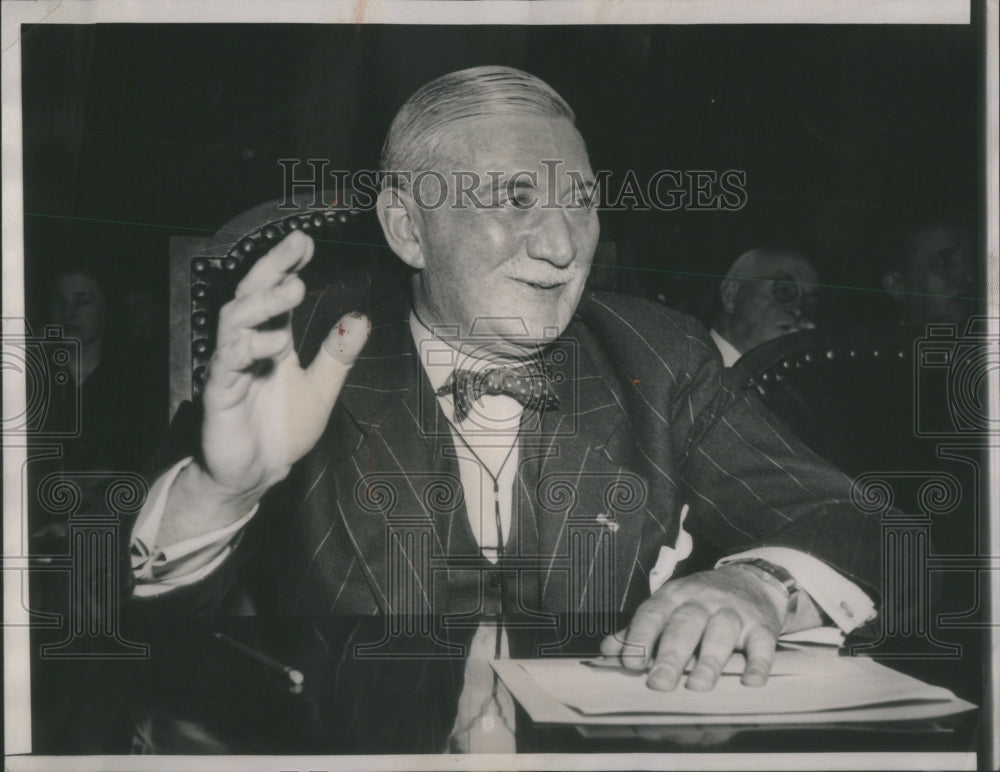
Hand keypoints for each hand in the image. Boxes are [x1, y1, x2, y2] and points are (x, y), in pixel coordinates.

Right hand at [201, 230, 368, 498]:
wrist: (258, 473)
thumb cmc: (282, 429)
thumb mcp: (322, 388)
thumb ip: (338, 354)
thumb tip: (362, 317)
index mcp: (270, 340)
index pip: (274, 292)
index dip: (286, 265)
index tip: (306, 244)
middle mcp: (247, 345)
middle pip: (251, 293)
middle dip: (273, 266)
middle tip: (297, 245)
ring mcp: (230, 366)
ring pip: (234, 319)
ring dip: (264, 301)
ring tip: (295, 288)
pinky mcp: (219, 392)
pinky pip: (228, 361)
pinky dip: (252, 347)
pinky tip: (277, 344)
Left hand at [600, 565, 787, 690]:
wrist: (751, 579)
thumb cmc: (700, 601)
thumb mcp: (668, 606)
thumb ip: (640, 630)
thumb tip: (607, 651)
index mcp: (674, 596)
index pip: (653, 613)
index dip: (641, 637)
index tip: (631, 663)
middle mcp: (702, 601)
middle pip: (685, 625)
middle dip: (671, 654)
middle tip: (659, 682)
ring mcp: (733, 612)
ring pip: (721, 632)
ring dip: (710, 660)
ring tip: (698, 686)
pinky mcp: (762, 625)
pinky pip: (762, 644)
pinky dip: (758, 664)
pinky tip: (750, 681)